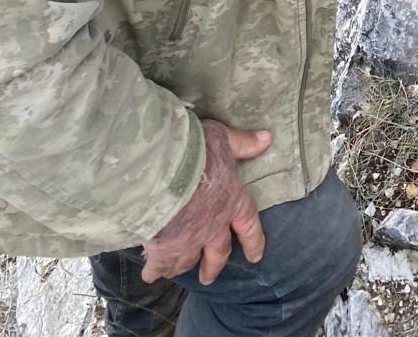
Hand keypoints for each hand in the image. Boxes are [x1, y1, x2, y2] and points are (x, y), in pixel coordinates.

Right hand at [141, 121, 271, 285]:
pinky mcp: (164, 250)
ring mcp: (188, 241)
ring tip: (179, 271)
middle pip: (218, 253)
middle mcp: (213, 227)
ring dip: (184, 266)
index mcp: (232, 202)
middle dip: (213, 266)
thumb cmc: (197, 152)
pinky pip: (159, 266)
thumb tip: (267, 138)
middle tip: (209, 278)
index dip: (254, 241)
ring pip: (188, 261)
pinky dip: (154, 271)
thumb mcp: (224, 140)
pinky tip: (149, 274)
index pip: (249, 225)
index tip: (256, 257)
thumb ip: (243, 143)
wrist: (164, 172)